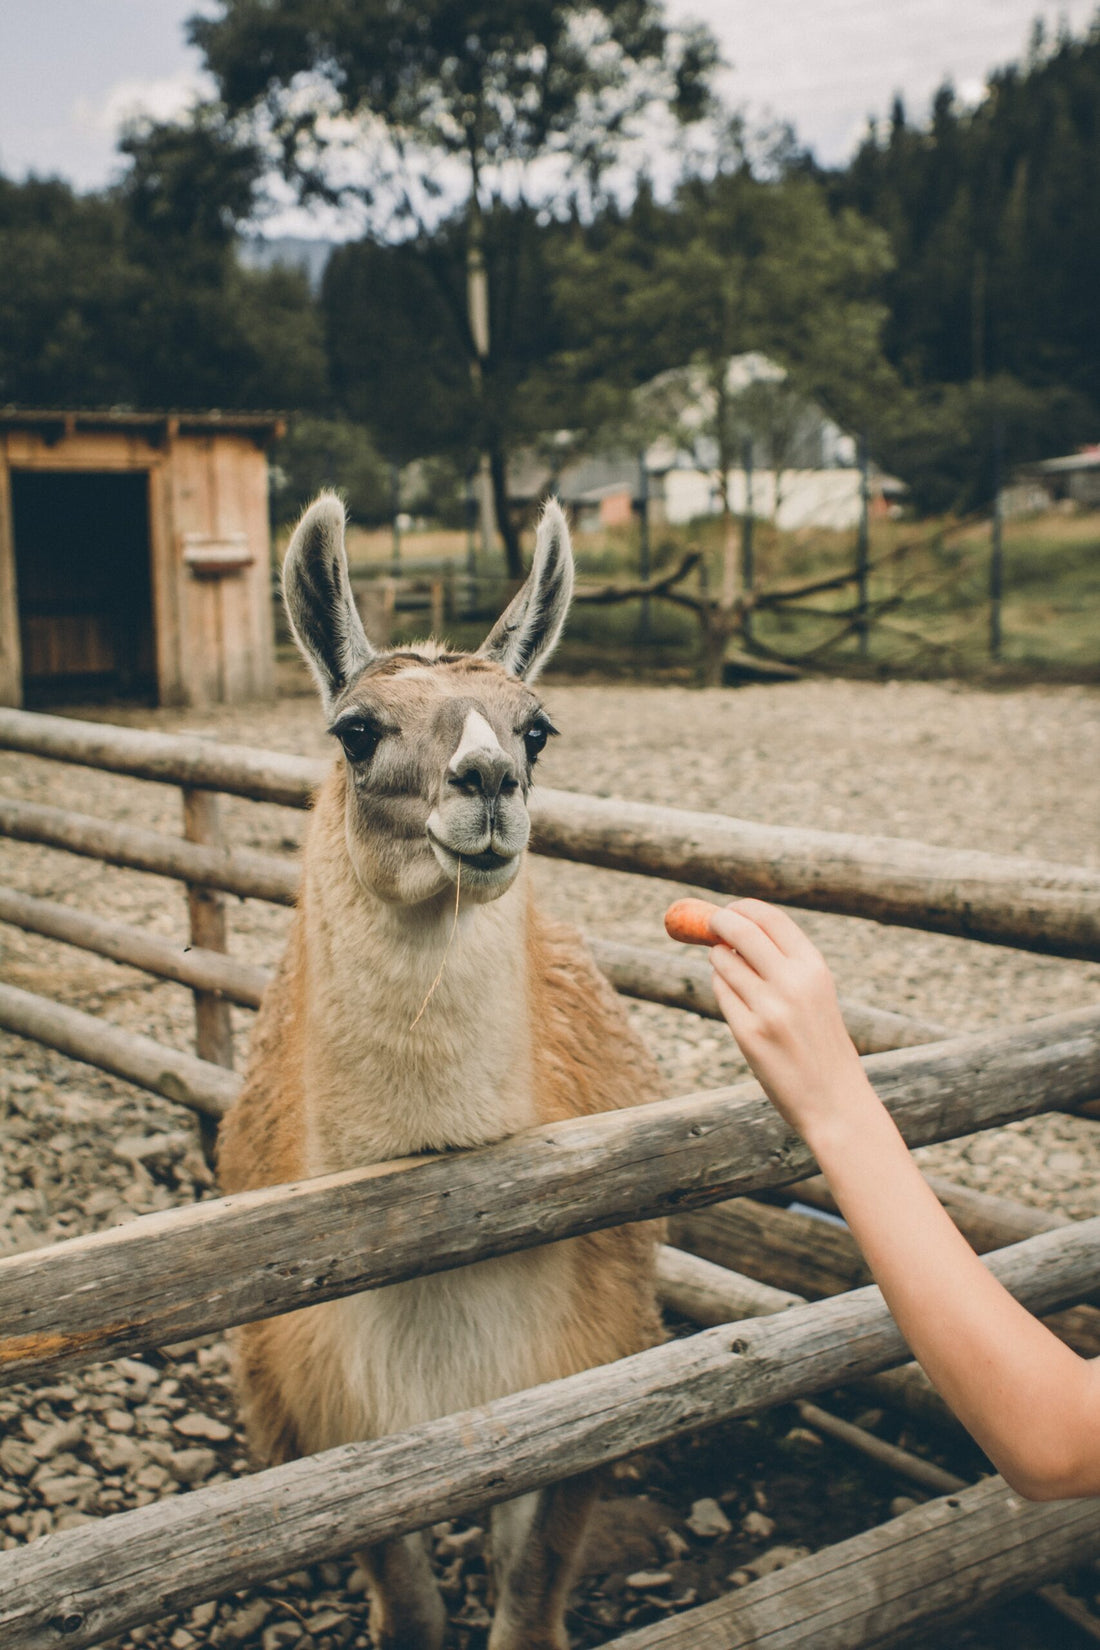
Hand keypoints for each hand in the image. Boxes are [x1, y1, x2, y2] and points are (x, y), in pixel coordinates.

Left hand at [708, 899, 867, 1143]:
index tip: (729, 910)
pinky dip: (722, 989)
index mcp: (815, 968)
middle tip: (708, 924)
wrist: (835, 1101)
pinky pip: (721, 993)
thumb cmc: (822, 1044)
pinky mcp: (747, 1033)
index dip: (743, 908)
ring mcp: (768, 1008)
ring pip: (724, 962)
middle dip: (717, 922)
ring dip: (720, 960)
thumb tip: (734, 931)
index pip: (770, 918)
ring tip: (734, 975)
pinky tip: (738, 1002)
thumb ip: (784, 963)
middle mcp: (792, 982)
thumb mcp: (816, 995)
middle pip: (739, 931)